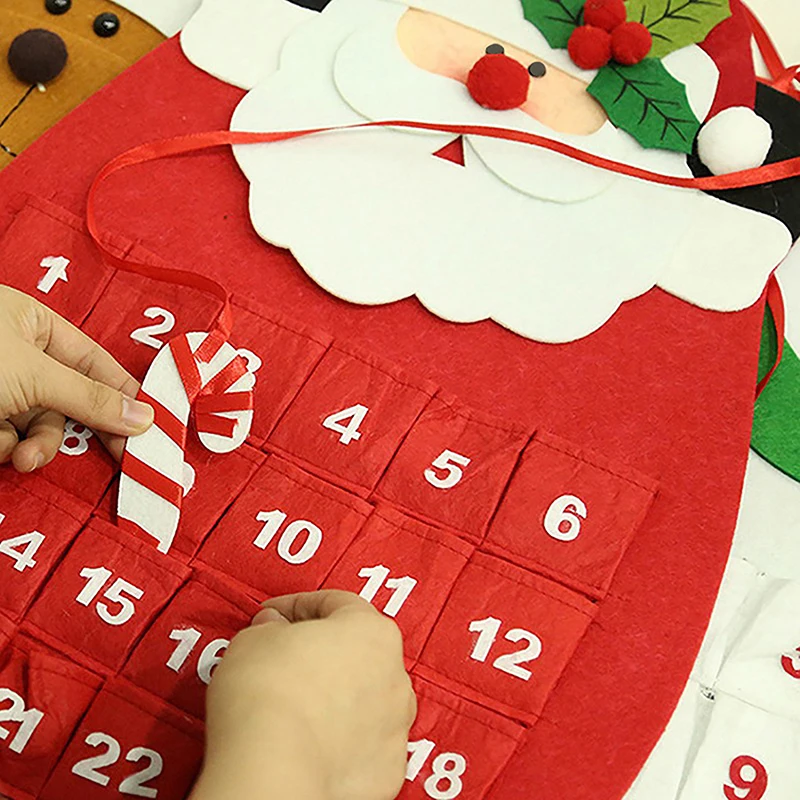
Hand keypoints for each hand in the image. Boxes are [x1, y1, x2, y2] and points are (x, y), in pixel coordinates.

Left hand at [0, 286, 153, 470]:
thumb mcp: (34, 376)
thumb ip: (90, 399)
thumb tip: (144, 417)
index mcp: (35, 324)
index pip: (97, 363)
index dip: (126, 395)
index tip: (151, 428)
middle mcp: (18, 352)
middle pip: (70, 399)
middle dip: (71, 430)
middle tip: (118, 459)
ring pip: (38, 424)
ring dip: (34, 446)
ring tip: (17, 456)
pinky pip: (8, 435)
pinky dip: (2, 446)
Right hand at [191, 591, 415, 799]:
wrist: (274, 768)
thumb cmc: (268, 696)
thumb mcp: (255, 638)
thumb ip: (271, 627)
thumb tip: (274, 629)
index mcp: (372, 630)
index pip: (336, 603)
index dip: (297, 606)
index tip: (274, 617)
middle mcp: (394, 674)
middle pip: (359, 652)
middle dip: (322, 653)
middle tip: (282, 659)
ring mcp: (395, 725)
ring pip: (367, 701)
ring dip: (337, 698)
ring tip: (295, 706)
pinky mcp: (387, 769)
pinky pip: (364, 745)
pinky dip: (341, 742)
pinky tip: (310, 742)